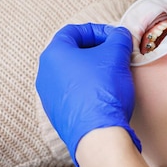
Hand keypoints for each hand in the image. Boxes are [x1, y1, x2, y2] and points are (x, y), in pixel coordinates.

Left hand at [36, 23, 140, 166]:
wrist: (98, 135)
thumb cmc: (103, 91)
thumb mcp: (117, 55)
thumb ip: (119, 38)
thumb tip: (120, 35)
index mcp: (54, 54)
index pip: (74, 31)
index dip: (98, 31)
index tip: (116, 38)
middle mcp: (45, 74)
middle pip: (72, 52)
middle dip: (97, 50)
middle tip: (116, 54)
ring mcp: (49, 96)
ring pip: (73, 73)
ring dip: (93, 70)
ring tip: (113, 74)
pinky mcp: (57, 114)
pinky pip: (73, 93)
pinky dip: (88, 88)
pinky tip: (105, 94)